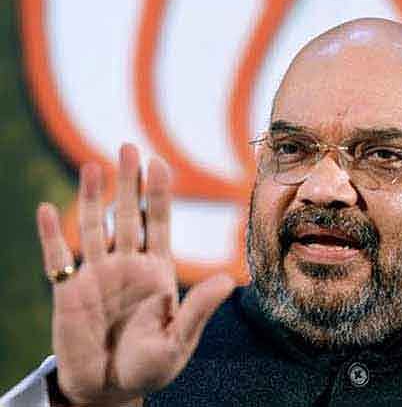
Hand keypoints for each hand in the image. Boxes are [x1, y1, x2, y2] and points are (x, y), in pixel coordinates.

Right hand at [36, 144, 234, 404]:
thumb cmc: (150, 367)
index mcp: (158, 272)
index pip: (159, 223)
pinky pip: (56, 258)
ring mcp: (97, 276)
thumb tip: (227, 279)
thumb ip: (199, 309)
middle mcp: (128, 266)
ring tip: (92, 165)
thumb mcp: (179, 340)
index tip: (159, 162)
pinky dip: (50, 235)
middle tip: (128, 146)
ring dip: (91, 197)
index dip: (159, 193)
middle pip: (128, 215)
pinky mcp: (68, 292)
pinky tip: (46, 209)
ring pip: (94, 227)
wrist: (111, 389)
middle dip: (129, 182)